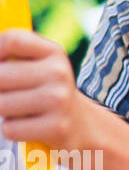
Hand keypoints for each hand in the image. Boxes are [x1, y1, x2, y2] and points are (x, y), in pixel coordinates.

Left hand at [0, 30, 96, 151]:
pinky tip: (30, 125)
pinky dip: (13, 129)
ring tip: (22, 109)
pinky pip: (10, 129)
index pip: (12, 40)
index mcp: (53, 52)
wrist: (80, 123)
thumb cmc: (44, 90)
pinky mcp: (56, 127)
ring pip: (1, 104)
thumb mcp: (37, 65)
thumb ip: (10, 55)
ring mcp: (59, 99)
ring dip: (4, 111)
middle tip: (11, 92)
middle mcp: (59, 72)